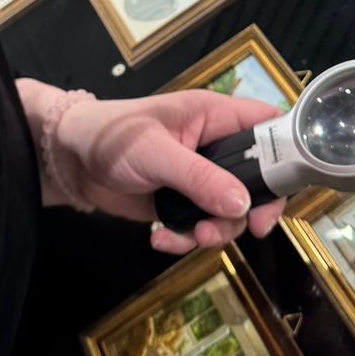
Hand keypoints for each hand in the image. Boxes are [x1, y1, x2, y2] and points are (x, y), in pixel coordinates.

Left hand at [20, 80, 285, 255]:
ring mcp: (197, 177)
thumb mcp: (156, 153)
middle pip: (256, 179)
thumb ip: (199, 178)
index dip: (285, 153)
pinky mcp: (178, 203)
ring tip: (192, 236)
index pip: (268, 124)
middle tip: (250, 229)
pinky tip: (160, 238)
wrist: (68, 161)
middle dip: (252, 208)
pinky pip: (198, 226)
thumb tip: (242, 206)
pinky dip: (184, 239)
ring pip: (229, 210)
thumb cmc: (112, 136)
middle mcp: (212, 146)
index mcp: (214, 117)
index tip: (285, 190)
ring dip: (216, 230)